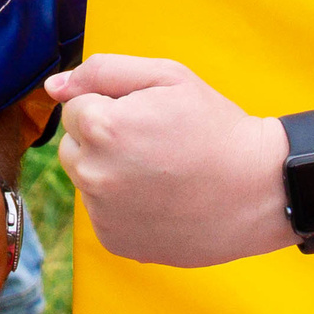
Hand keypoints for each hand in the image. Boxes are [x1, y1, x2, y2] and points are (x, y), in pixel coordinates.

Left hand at [48, 55, 291, 268]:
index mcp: (100, 126)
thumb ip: (102, 71)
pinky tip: (160, 199)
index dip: (113, 105)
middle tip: (154, 143)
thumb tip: (53, 88)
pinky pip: (102, 213)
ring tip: (160, 173)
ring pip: (86, 180)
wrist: (259, 189)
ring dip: (109, 172)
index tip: (149, 117)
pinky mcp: (116, 242)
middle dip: (102, 139)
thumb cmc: (214, 126)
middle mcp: (92, 174)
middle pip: (73, 145)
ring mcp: (103, 213)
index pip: (75, 106)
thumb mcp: (166, 77)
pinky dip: (122, 205)